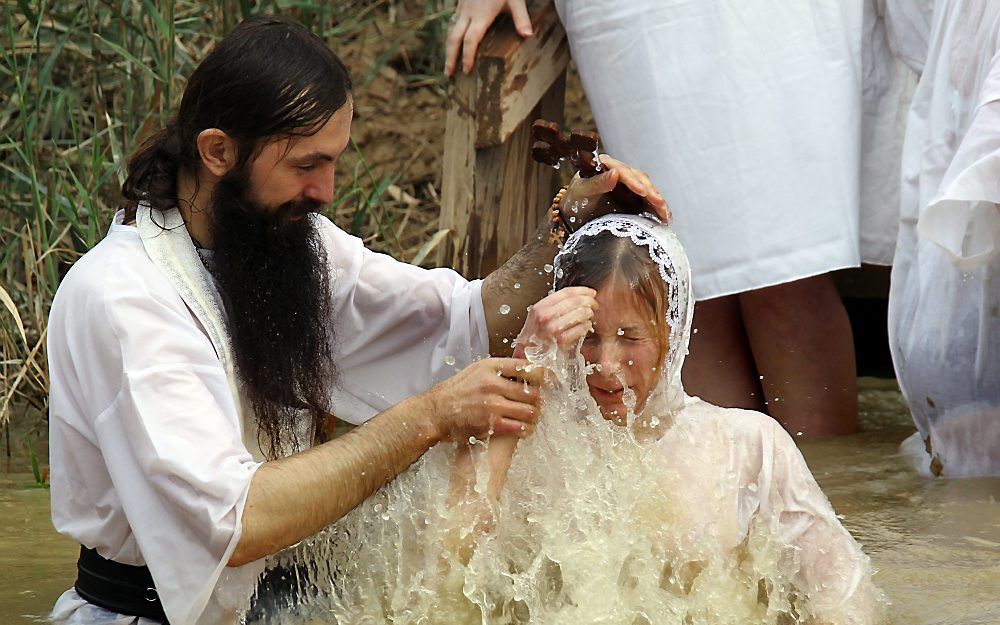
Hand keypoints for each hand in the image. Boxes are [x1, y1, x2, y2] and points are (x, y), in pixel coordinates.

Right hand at [426, 357, 542, 440]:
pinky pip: (519, 428)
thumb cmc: (456, 392)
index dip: (545, 375)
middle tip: (540, 404)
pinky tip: (525, 430)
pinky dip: (526, 430)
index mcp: (491, 367)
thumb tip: (525, 365)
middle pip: (533, 391)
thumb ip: (499, 368)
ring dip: (535, 416)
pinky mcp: (490, 424)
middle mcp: (493, 383)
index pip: (528, 367)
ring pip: (530, 411)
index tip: (551, 381)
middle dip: (540, 400)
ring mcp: (492, 404)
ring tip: (533, 418)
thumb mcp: (476, 370)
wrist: (435, 413)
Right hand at [444, 0, 532, 75]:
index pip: (471, 40)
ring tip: (448, 66)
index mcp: (482, 14)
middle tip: (448, 75)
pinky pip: (452, 24)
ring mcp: (462, 8)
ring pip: (450, 31)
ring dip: (447, 49)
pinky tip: (451, 46)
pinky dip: (450, 38)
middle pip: (454, 38)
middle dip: (450, 57)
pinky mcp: (461, 4)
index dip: (467, 56)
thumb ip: (521, 18)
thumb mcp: (516, 0)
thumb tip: (528, 36)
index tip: (466, 71)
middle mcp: (468, 12)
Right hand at [513, 287, 597, 357]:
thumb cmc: (535, 337)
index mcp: (540, 307)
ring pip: (580, 313)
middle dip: (589, 301)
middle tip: (594, 305)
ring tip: (590, 316)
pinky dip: (586, 326)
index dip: (582, 291)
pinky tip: (586, 327)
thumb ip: (553, 307)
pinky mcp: (561, 341)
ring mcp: (552, 328)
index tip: (591, 293)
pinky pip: (581, 328)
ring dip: (588, 313)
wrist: (526, 357)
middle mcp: (545, 316)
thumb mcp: (538, 317)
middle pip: (575, 301)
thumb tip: (576, 298)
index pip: (566, 293)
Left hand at [563, 154, 670, 223]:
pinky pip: (649, 201)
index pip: (623, 171)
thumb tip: (615, 172)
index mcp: (605, 165)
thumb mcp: (581, 192)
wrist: (574, 216)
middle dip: (651, 192)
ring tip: (665, 213)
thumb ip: (596, 183)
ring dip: (658, 201)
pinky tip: (666, 216)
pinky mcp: (634, 198)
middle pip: (640, 178)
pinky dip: (658, 208)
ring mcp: (629, 185)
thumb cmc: (574, 201)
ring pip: (648, 188)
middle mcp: (620, 172)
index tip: (642, 192)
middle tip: (659, 204)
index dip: (634, 181)